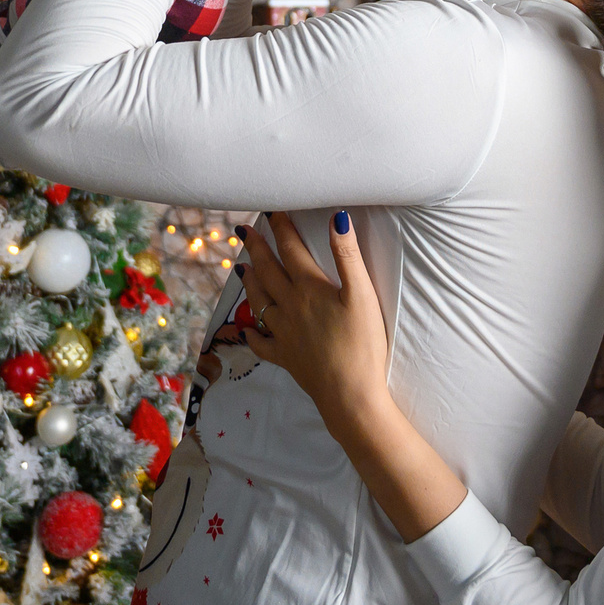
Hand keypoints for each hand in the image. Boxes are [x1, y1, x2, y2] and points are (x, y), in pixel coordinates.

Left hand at [240, 211, 388, 418]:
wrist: (349, 393)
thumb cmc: (362, 344)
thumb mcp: (361, 294)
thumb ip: (347, 256)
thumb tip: (337, 218)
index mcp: (308, 289)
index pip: (291, 250)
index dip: (281, 228)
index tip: (272, 210)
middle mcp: (289, 308)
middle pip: (268, 272)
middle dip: (257, 249)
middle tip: (245, 231)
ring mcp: (284, 334)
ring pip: (259, 303)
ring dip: (250, 284)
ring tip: (241, 270)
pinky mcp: (285, 358)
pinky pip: (261, 343)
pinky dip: (252, 334)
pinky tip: (247, 330)